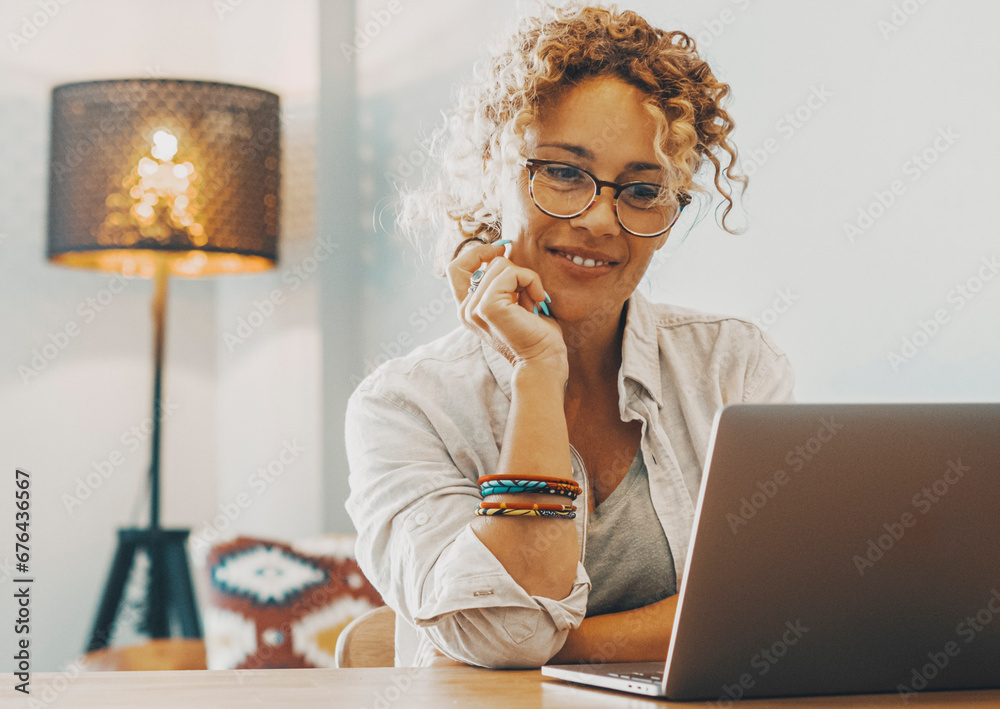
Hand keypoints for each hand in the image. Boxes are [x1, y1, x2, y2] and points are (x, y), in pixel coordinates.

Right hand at [447, 239, 566, 372]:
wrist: (543, 359)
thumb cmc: (534, 332)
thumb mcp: (512, 300)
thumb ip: (500, 281)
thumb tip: (502, 249)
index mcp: (467, 309)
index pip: (456, 267)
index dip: (477, 252)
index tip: (502, 249)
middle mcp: (465, 310)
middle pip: (487, 262)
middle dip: (515, 271)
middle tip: (528, 294)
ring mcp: (474, 308)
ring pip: (500, 264)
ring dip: (525, 278)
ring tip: (532, 301)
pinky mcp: (488, 306)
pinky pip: (512, 273)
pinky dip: (531, 280)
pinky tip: (537, 300)